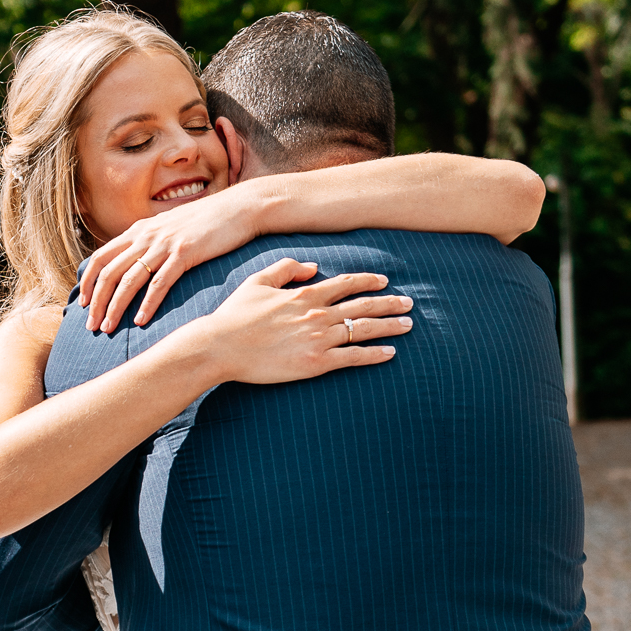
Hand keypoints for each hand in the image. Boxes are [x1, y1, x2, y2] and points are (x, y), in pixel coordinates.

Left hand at [79, 200, 257, 333]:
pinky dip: (147, 304)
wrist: (238, 208)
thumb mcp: (168, 228)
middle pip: (109, 273)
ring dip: (115, 307)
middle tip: (92, 325)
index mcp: (138, 230)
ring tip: (108, 329)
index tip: (84, 304)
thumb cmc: (205, 222)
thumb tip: (133, 263)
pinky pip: (160, 283)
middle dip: (97, 302)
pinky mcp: (184, 253)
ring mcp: (164, 244)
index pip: (100, 258)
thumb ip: (148, 243)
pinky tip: (140, 322)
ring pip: (129, 280)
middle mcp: (145, 236)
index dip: (88, 282)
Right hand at [190, 259, 413, 384]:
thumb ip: (285, 268)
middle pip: (362, 306)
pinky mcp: (316, 363)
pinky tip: (390, 353)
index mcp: (304, 294)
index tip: (383, 282)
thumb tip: (312, 267)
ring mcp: (319, 339)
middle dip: (389, 303)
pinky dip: (374, 354)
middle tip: (409, 303)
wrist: (220, 346)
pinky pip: (353, 357)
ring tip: (408, 325)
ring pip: (364, 330)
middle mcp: (317, 314)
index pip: (345, 284)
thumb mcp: (256, 282)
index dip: (367, 281)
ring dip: (389, 326)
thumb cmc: (234, 316)